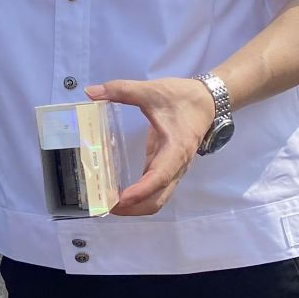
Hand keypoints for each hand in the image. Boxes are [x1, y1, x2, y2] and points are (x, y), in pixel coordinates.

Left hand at [85, 76, 215, 217]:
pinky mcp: (167, 168)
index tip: (121, 199)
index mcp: (176, 148)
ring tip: (109, 204)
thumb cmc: (182, 97)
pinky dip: (139, 197)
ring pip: (158, 198)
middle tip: (105, 206)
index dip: (141, 190)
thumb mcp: (151, 90)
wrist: (207, 101)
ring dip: (135, 207)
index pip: (160, 176)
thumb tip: (91, 92)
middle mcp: (177, 165)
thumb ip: (122, 90)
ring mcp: (173, 170)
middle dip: (133, 208)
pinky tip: (119, 193)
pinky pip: (155, 190)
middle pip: (158, 199)